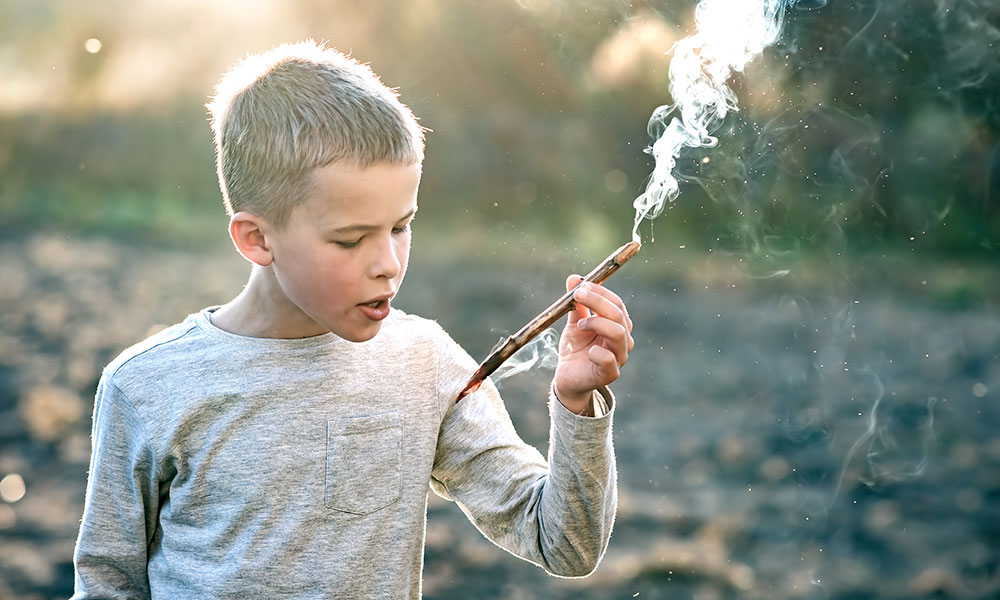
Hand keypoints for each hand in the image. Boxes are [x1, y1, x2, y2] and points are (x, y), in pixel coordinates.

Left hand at [553, 275, 633, 413]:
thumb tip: (574, 278)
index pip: (617, 304)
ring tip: (580, 325)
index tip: (580, 286)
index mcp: (618, 325)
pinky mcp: (610, 374)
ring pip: (619, 334)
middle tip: (577, 295)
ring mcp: (619, 357)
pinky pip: (609, 359)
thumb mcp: (575, 323)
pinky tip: (588, 351)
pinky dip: (598, 352)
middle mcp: (623, 340)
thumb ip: (577, 304)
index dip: (600, 293)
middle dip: (597, 302)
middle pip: (618, 315)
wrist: (567, 377)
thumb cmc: (576, 349)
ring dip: (597, 323)